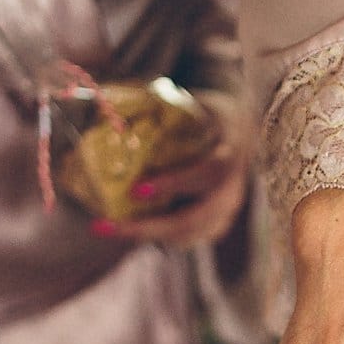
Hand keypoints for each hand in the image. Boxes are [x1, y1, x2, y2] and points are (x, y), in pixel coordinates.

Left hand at [93, 92, 251, 246]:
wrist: (237, 131)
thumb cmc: (205, 114)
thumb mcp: (191, 105)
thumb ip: (160, 109)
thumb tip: (109, 110)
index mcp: (229, 155)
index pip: (207, 174)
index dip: (174, 184)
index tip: (137, 190)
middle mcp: (232, 190)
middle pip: (194, 219)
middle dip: (149, 227)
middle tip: (108, 225)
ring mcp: (226, 212)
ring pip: (188, 235)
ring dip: (146, 234)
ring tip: (107, 227)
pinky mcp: (216, 225)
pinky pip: (186, 239)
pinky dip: (156, 237)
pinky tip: (129, 228)